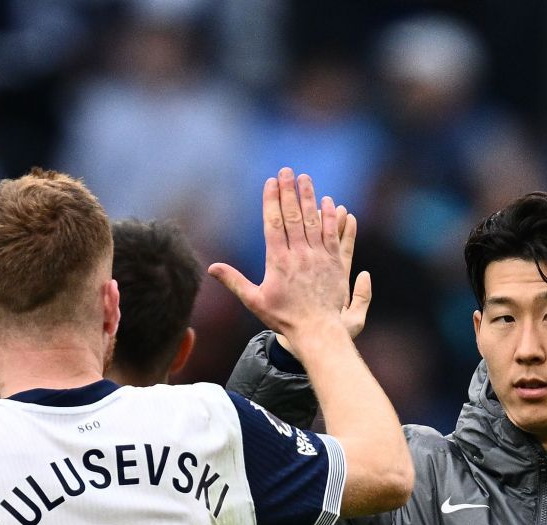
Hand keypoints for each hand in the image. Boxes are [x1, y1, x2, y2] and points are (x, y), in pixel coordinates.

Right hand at [209, 169, 357, 354]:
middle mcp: (299, 256)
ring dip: (309, 198)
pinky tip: (329, 202)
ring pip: (314, 222)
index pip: (273, 223)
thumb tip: (212, 268)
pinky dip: (331, 218)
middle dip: (289, 191)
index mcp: (278, 261)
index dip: (272, 200)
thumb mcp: (255, 301)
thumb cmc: (284, 319)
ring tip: (306, 178)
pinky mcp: (334, 264)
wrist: (317, 332)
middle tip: (287, 170)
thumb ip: (234, 281)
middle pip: (293, 216)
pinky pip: (332, 235)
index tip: (271, 182)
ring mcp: (318, 258)